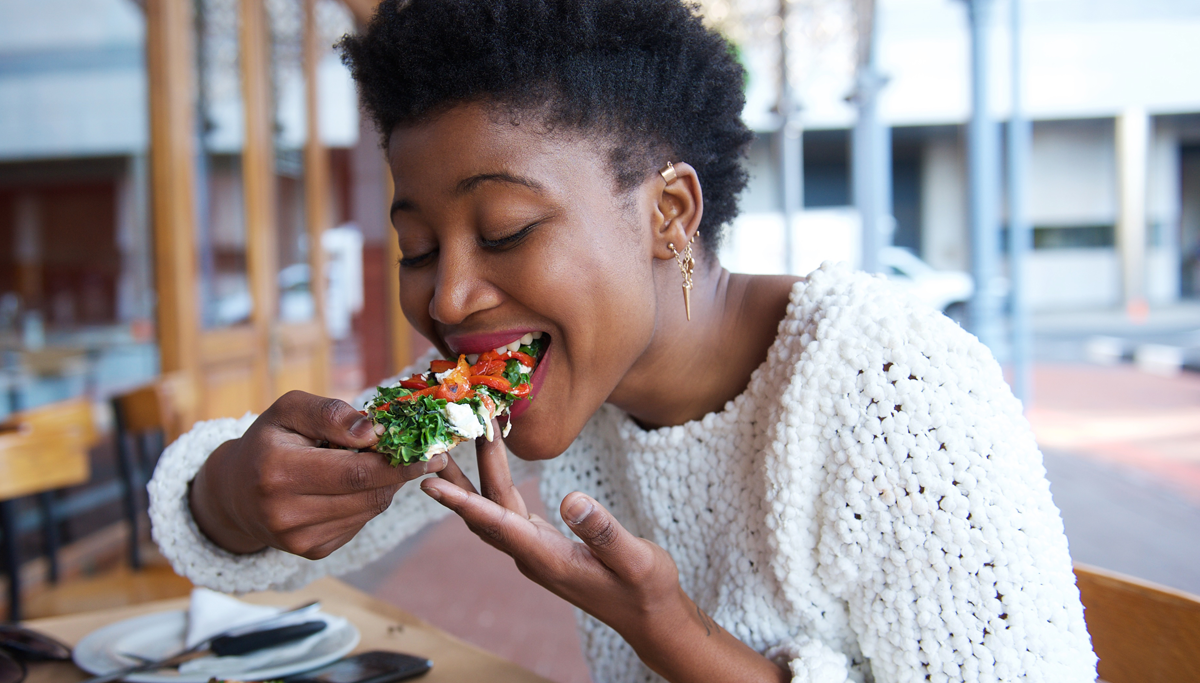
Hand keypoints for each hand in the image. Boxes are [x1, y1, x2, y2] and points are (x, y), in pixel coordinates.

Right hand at [189, 390, 457, 556]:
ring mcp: (299, 539)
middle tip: (424, 452)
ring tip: (379, 461)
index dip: (399, 461)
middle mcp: (285, 513)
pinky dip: (368, 500)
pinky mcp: (313, 552)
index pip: (355, 471)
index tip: (432, 450)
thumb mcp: (289, 410)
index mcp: (277, 472)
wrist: (235, 492)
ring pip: (370, 509)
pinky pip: (360, 522)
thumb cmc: (269, 441)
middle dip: (401, 471)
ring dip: (386, 484)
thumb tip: (373, 430)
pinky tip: (356, 485)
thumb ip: (329, 413)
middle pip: (368, 493)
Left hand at [419, 423, 789, 682]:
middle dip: (464, 474)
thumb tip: (571, 499)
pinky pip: (507, 512)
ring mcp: (535, 551)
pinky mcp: (543, 544)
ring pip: (493, 511)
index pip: (497, 525)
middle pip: (486, 511)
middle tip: (444, 436)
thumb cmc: (646, 590)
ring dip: (473, 478)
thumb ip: (603, 531)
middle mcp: (532, 556)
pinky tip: (491, 466)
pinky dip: (494, 486)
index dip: (463, 503)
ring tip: (451, 444)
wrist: (650, 617)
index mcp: (548, 559)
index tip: (431, 483)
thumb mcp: (634, 559)